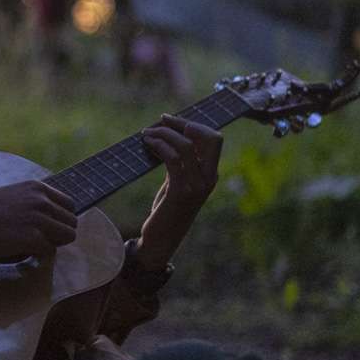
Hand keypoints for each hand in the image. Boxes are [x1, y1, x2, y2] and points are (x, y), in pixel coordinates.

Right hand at [0, 181, 77, 264]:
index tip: (48, 228)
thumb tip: (48, 217)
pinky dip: (37, 254)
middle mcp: (42, 200)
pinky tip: (19, 251)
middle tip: (38, 240)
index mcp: (37, 187)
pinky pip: (49, 251)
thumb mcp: (11, 195)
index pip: (69, 205)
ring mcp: (39, 219)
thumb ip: (31, 202)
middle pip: (72, 222)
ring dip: (52, 244)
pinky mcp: (33, 238)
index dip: (60, 219)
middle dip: (58, 234)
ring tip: (30, 246)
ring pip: (67, 237)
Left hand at [137, 114, 222, 263]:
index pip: (214, 138)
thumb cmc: (168, 210)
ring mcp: (197, 186)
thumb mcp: (178, 183)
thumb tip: (169, 136)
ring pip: (186, 145)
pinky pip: (173, 158)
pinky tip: (147, 144)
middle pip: (209, 137)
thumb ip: (180, 163)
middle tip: (160, 122)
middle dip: (182, 124)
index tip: (170, 119)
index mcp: (211, 175)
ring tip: (146, 133)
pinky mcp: (181, 192)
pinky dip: (159, 145)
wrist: (162, 240)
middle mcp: (209, 179)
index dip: (193, 123)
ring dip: (164, 133)